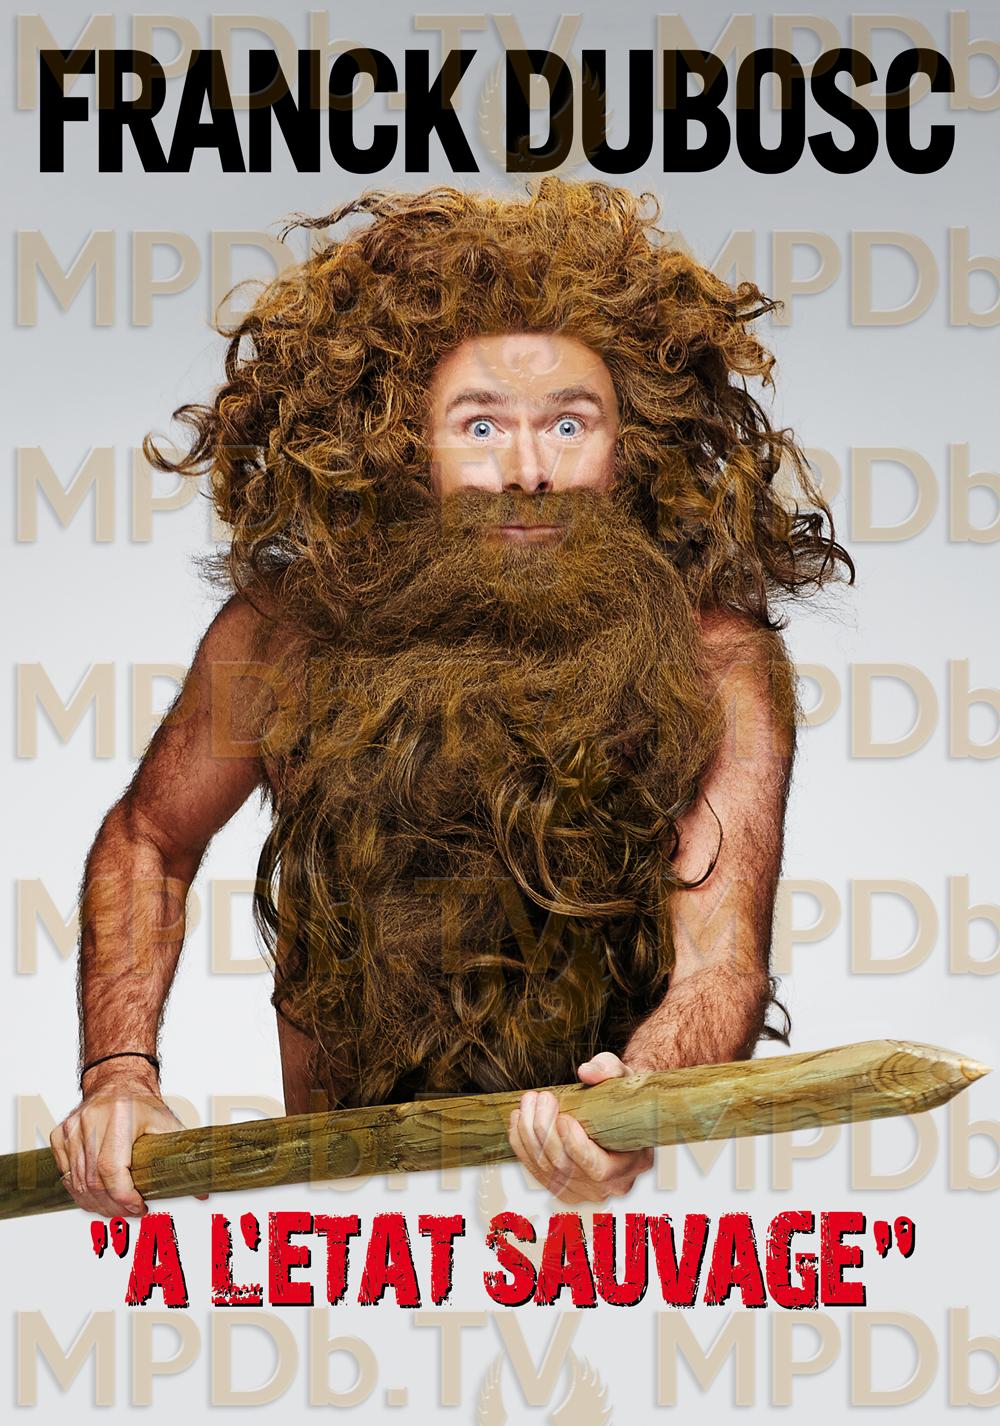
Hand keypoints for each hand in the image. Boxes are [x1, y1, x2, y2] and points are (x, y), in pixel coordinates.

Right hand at [50, 1068, 208, 1217]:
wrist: (118, 1081)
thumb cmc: (143, 1104)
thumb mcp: (168, 1123)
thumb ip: (185, 1156)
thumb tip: (203, 1191)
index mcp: (120, 1116)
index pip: (112, 1169)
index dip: (124, 1197)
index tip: (139, 1207)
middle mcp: (92, 1120)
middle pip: (94, 1181)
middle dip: (112, 1206)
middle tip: (129, 1213)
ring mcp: (72, 1128)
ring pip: (78, 1182)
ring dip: (96, 1204)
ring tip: (116, 1209)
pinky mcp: (60, 1135)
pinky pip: (66, 1174)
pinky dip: (80, 1192)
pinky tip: (97, 1197)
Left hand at [506, 1052, 654, 1205]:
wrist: (617, 1114)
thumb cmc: (623, 1097)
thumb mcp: (624, 1077)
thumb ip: (609, 1069)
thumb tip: (587, 1072)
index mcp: (632, 1164)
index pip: (598, 1169)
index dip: (576, 1146)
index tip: (564, 1118)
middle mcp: (608, 1186)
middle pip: (566, 1167)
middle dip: (546, 1130)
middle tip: (543, 1098)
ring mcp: (582, 1190)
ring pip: (545, 1168)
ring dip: (530, 1133)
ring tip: (529, 1101)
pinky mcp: (560, 1186)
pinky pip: (534, 1169)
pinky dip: (521, 1143)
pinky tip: (519, 1118)